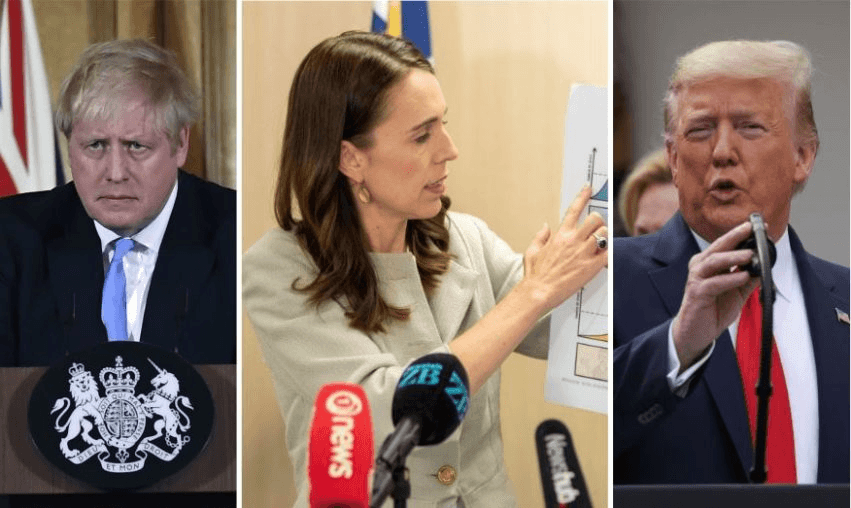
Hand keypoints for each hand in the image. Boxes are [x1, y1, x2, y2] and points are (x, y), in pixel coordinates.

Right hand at [519, 184, 607, 312]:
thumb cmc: (534, 274)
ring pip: (604, 234)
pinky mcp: (591, 267)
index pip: (574, 210)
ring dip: (605, 238)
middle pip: (595, 220)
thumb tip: (545, 226)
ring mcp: (583, 253)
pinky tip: (606, 257)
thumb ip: (540, 236)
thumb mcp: (532, 251)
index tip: (588, 188)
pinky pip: (608, 254)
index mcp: (560, 235)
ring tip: (601, 245)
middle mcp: (573, 241)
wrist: (537, 292)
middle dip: (598, 223)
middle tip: (597, 231)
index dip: (583, 196)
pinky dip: (610, 254)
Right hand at [671, 221, 760, 369]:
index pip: (726, 244)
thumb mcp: (737, 293)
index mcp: (709, 263)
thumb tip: (765, 265)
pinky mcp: (697, 293)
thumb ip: (749, 278)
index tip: (760, 226)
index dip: (742, 234)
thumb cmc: (713, 310)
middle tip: (751, 228)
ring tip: (750, 254)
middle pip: (718, 246)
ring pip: (714, 262)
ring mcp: (697, 279)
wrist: (695, 333)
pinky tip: (742, 276)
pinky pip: (714, 283)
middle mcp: (700, 267)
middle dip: (735, 236)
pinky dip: (730, 279)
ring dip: (733, 257)